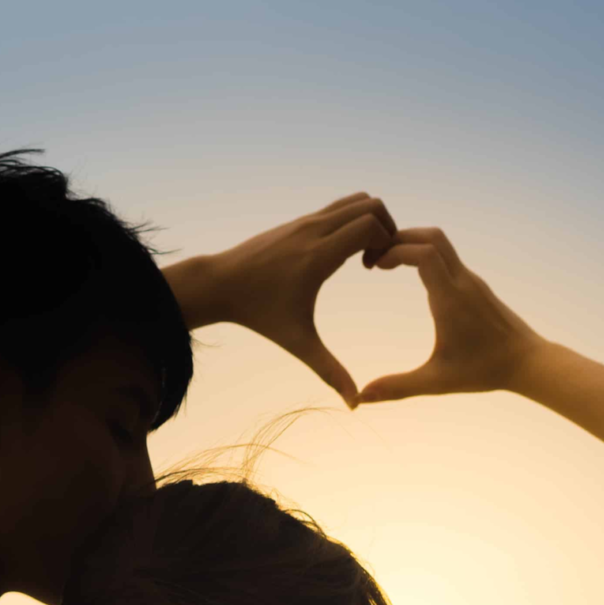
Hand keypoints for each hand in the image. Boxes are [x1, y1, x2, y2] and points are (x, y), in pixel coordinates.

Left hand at [165, 192, 396, 406]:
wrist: (217, 285)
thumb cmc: (258, 314)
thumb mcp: (297, 343)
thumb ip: (329, 370)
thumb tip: (353, 405)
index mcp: (318, 255)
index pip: (370, 224)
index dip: (386, 242)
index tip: (376, 269)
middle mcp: (313, 230)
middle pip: (370, 204)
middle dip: (386, 227)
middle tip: (377, 260)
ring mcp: (304, 220)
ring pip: (354, 199)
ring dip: (369, 221)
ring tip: (362, 256)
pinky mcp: (297, 220)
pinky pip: (337, 207)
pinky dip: (350, 221)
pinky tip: (341, 255)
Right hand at [358, 228, 545, 401]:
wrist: (528, 362)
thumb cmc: (484, 371)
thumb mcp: (436, 382)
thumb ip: (398, 387)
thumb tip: (362, 397)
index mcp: (450, 299)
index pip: (423, 253)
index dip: (394, 251)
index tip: (374, 266)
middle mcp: (462, 282)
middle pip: (432, 236)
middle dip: (400, 238)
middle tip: (376, 256)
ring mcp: (471, 281)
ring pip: (440, 243)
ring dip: (412, 244)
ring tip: (387, 262)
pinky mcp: (475, 285)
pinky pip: (446, 257)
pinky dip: (424, 255)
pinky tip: (411, 273)